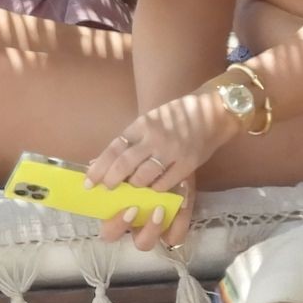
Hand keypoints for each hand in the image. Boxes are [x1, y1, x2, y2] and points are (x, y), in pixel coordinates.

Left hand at [86, 90, 239, 248]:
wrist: (213, 111)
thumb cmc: (177, 117)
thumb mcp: (150, 121)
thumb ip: (130, 140)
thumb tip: (99, 161)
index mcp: (143, 124)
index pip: (114, 147)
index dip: (99, 166)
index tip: (89, 181)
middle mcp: (155, 136)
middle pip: (124, 164)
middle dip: (112, 180)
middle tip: (107, 188)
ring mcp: (172, 150)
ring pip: (143, 177)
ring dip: (133, 186)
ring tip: (131, 188)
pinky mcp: (188, 163)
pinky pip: (164, 184)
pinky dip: (155, 190)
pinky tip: (152, 190)